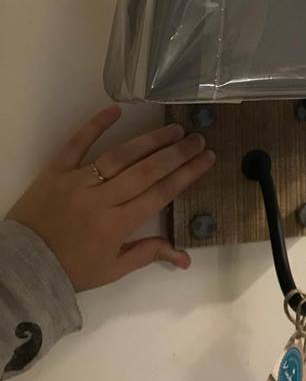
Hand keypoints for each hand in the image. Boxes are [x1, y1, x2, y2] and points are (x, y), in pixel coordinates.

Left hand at [9, 105, 214, 290]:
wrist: (22, 266)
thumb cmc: (70, 269)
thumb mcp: (111, 270)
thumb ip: (147, 255)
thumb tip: (185, 258)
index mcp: (117, 225)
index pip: (160, 194)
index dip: (186, 175)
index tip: (207, 159)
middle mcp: (102, 199)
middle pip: (146, 171)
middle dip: (176, 154)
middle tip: (198, 139)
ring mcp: (79, 181)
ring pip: (120, 156)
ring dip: (150, 140)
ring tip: (174, 129)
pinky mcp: (57, 171)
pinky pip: (77, 144)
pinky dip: (96, 125)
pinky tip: (117, 110)